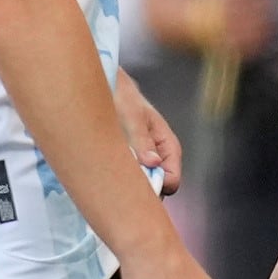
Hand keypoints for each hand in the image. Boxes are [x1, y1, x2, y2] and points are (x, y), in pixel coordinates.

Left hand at [113, 67, 182, 194]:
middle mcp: (160, 158)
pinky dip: (120, 178)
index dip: (156, 186)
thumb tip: (153, 163)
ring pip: (143, 186)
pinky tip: (106, 169)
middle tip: (118, 179)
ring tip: (110, 170)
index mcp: (168, 146)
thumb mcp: (132, 118)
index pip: (172, 181)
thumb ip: (142, 140)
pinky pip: (130, 179)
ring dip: (129, 183)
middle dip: (141, 189)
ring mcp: (145, 161)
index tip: (135, 181)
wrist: (109, 89)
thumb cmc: (124, 99)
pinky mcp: (131, 162)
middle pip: (157, 188)